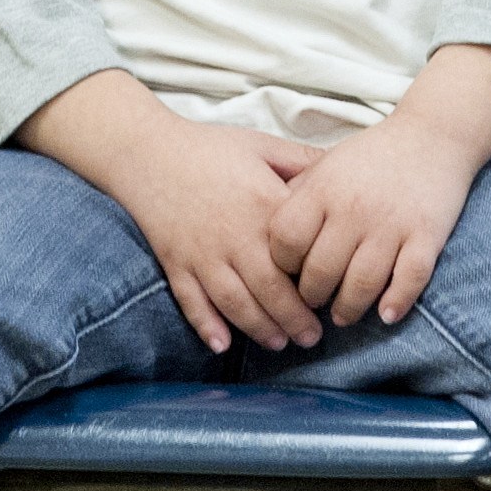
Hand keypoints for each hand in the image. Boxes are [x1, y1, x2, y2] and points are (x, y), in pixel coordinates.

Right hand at [96, 118, 326, 352]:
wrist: (148, 151)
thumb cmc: (210, 148)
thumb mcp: (262, 145)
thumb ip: (303, 160)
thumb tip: (342, 167)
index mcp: (263, 204)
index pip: (299, 255)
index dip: (318, 280)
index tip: (332, 295)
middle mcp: (235, 236)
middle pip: (270, 290)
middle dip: (294, 320)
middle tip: (312, 338)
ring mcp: (203, 254)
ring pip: (236, 304)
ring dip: (259, 329)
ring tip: (279, 343)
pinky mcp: (176, 264)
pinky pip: (192, 302)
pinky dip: (206, 326)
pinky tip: (222, 345)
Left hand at [266, 111, 477, 327]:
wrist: (431, 136)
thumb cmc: (371, 156)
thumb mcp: (326, 165)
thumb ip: (298, 195)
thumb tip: (267, 230)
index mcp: (324, 188)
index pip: (286, 239)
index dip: (281, 264)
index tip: (287, 273)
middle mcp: (354, 208)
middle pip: (321, 271)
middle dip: (312, 296)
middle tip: (313, 302)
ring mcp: (391, 224)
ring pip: (362, 284)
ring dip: (348, 309)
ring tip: (342, 315)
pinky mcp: (426, 235)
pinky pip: (409, 279)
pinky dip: (396, 302)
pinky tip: (386, 314)